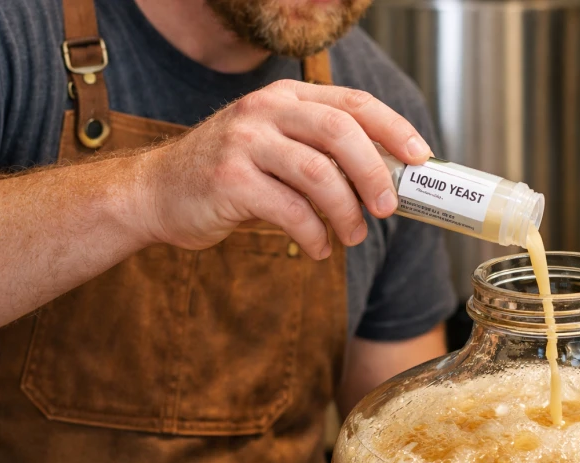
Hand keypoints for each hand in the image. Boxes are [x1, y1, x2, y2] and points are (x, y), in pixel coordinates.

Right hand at [136, 80, 431, 257]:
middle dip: (375, 173)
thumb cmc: (230, 174)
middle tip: (388, 208)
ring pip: (318, 174)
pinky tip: (317, 248)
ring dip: (346, 212)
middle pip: (341, 133)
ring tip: (353, 236)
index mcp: (286, 98)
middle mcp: (266, 111)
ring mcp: (244, 143)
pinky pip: (291, 210)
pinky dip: (314, 235)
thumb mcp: (277, 147)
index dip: (394, 129)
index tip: (421, 157)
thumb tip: (388, 181)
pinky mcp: (229, 180)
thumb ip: (323, 154)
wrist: (157, 193)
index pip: (354, 103)